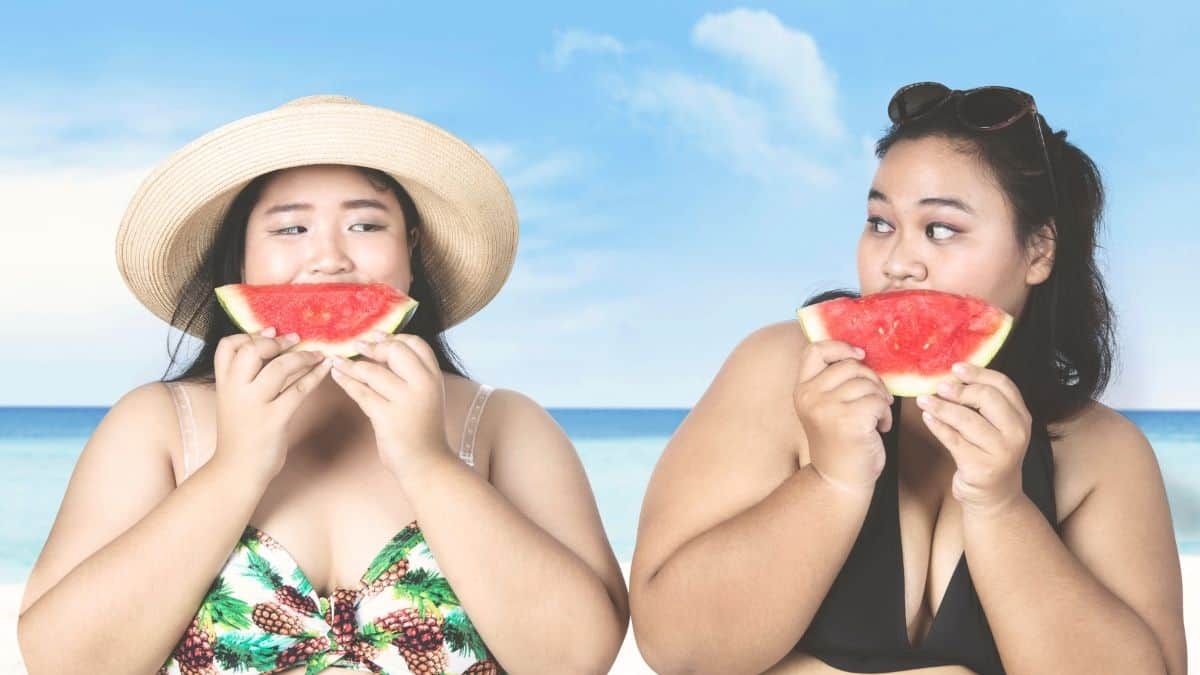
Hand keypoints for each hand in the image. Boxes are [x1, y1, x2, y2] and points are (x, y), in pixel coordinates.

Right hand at [212, 326, 332, 480]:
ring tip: (318, 354)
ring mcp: (255, 404)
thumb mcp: (234, 402)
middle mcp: (236, 390)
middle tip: (296, 339)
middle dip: (277, 341)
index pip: (227, 346)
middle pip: (253, 351)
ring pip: (280, 367)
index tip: (270, 331)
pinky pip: (299, 389)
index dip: (249, 335)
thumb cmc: (240, 434)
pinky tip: (326, 368)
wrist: (237, 471)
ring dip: (303, 357)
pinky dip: (316, 375)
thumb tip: (274, 352)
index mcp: (224, 384)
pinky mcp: (274, 419)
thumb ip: (245, 379)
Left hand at [328, 330, 450, 480]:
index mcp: (433, 377)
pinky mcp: (387, 416)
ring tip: (336, 360)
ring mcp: (405, 400)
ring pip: (372, 371)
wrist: (426, 463)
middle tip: (356, 345)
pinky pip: (361, 392)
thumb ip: (411, 376)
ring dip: (350, 364)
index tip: (377, 336)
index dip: (394, 336)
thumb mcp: (426, 397)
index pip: (417, 344)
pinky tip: (337, 376)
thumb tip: (381, 352)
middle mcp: (422, 384)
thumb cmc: (422, 430)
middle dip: (373, 346)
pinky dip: (346, 382)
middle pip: (395, 351)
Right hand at [793, 338, 894, 496]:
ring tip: (876, 419)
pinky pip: (879, 402)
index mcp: (802, 390)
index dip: (840, 347)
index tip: (860, 356)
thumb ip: (833, 382)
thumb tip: (861, 353)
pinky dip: (886, 416)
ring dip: (881, 400)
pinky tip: (880, 429)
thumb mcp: (825, 407)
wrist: (838, 482)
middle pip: (851, 365)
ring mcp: (828, 408)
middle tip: (876, 400)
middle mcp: (810, 396)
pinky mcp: (850, 421)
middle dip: (872, 380)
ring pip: (868, 384)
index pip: (815, 350)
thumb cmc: (839, 443)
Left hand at [915, 362, 1030, 517]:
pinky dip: (937, 426)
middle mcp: (1016, 433)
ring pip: (966, 419)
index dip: (978, 373)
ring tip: (923, 401)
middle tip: (938, 386)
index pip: (1003, 385)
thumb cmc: (990, 455)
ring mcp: (1001, 452)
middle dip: (958, 389)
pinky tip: (926, 418)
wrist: (994, 496)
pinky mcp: (981, 467)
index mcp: (1021, 417)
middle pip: (986, 398)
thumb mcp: (997, 428)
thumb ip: (983, 404)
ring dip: (941, 407)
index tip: (955, 368)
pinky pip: (953, 440)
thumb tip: (952, 377)